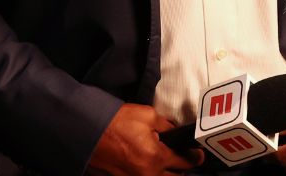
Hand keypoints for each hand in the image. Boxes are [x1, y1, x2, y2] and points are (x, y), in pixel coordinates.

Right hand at [86, 104, 202, 175]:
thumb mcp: (147, 115)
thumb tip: (176, 132)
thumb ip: (167, 125)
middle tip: (182, 157)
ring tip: (166, 162)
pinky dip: (150, 173)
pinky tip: (148, 163)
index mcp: (156, 158)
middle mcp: (147, 174)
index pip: (185, 162)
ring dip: (166, 173)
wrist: (88, 130)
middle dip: (181, 168)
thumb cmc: (115, 122)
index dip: (194, 157)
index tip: (198, 155)